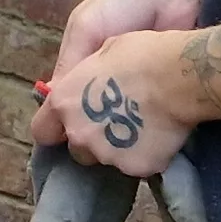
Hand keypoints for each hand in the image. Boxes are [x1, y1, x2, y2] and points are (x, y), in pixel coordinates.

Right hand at [25, 0, 200, 145]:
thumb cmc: (122, 2)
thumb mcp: (86, 26)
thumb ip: (70, 62)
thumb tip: (51, 103)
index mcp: (83, 63)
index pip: (63, 103)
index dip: (59, 121)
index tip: (59, 144)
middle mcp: (106, 81)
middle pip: (91, 120)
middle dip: (89, 135)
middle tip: (90, 153)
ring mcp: (135, 88)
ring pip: (120, 124)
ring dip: (116, 136)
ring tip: (113, 156)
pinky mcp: (162, 89)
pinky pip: (150, 119)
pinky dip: (144, 128)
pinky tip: (140, 142)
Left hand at [41, 30, 199, 178]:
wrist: (178, 76)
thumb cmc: (139, 54)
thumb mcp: (99, 53)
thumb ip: (81, 81)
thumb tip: (73, 90)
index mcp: (64, 103)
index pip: (43, 132)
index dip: (56, 129)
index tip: (69, 125)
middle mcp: (79, 133)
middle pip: (77, 151)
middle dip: (92, 141)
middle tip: (116, 123)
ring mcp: (107, 154)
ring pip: (107, 160)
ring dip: (118, 149)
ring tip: (143, 128)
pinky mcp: (136, 168)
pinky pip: (137, 165)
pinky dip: (146, 156)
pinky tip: (161, 138)